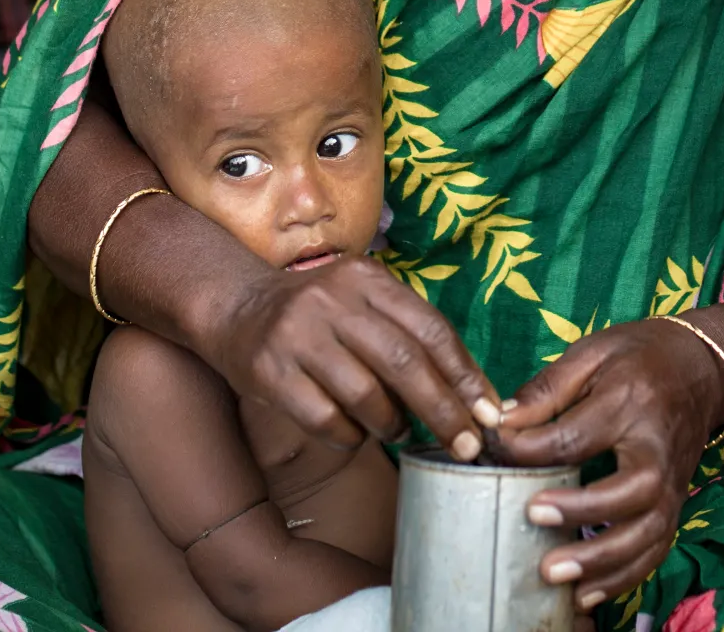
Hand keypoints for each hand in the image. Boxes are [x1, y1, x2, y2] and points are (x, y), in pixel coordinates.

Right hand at [204, 255, 501, 458]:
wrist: (233, 305)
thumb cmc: (317, 314)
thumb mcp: (362, 300)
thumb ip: (408, 333)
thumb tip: (473, 395)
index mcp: (366, 278)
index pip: (430, 327)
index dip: (465, 374)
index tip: (490, 412)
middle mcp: (332, 300)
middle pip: (404, 362)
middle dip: (444, 410)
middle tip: (466, 445)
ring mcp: (297, 335)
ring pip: (366, 395)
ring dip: (394, 424)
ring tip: (400, 431)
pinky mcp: (268, 371)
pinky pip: (326, 419)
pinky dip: (351, 435)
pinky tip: (354, 431)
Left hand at [489, 319, 723, 613]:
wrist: (703, 369)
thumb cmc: (640, 357)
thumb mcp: (592, 353)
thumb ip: (547, 390)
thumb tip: (499, 422)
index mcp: (630, 403)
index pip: (576, 436)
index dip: (528, 449)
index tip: (493, 450)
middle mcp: (656, 449)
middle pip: (630, 492)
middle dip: (582, 512)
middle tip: (531, 515)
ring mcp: (671, 483)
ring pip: (647, 533)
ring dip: (602, 561)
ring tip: (554, 575)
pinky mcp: (675, 505)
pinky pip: (656, 550)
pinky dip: (624, 578)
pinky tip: (587, 594)